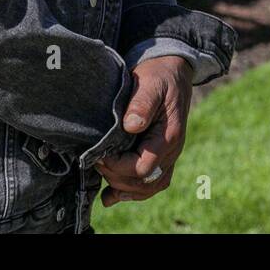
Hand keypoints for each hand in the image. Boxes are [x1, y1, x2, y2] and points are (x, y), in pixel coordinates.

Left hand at [95, 55, 192, 205]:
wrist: (173, 72)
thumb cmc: (160, 76)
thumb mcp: (151, 84)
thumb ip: (142, 104)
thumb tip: (131, 126)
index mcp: (169, 136)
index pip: (143, 167)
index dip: (118, 166)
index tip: (100, 155)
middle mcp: (172, 151)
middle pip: (145, 182)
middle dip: (117, 178)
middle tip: (97, 162)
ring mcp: (168, 156)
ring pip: (148, 188)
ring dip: (124, 190)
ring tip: (103, 185)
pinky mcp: (160, 155)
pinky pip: (150, 183)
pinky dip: (130, 192)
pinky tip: (111, 196)